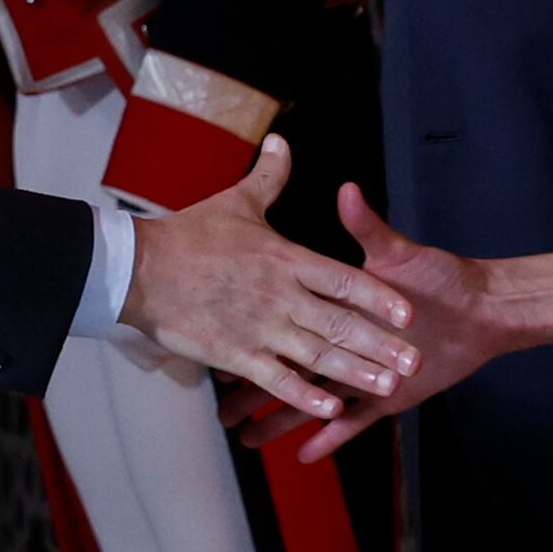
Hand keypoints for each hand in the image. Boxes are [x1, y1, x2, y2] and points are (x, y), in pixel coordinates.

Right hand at [122, 139, 420, 421]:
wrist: (139, 268)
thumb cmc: (188, 234)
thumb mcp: (236, 201)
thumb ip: (268, 177)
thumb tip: (282, 141)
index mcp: (286, 258)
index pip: (345, 280)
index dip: (379, 297)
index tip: (408, 313)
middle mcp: (281, 296)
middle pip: (342, 323)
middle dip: (381, 344)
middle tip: (414, 361)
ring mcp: (260, 328)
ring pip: (318, 355)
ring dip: (355, 372)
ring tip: (388, 387)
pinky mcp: (235, 355)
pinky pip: (278, 380)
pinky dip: (305, 397)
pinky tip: (331, 410)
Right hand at [247, 186, 522, 459]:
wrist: (486, 308)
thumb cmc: (442, 274)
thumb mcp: (397, 250)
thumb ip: (368, 227)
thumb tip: (348, 191)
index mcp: (338, 307)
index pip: (287, 323)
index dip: (253, 335)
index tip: (221, 351)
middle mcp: (344, 340)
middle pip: (288, 367)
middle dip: (253, 390)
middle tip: (218, 408)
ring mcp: (363, 372)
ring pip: (313, 399)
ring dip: (281, 419)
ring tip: (246, 439)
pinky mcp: (388, 397)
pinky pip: (355, 422)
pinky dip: (333, 437)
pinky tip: (304, 453)